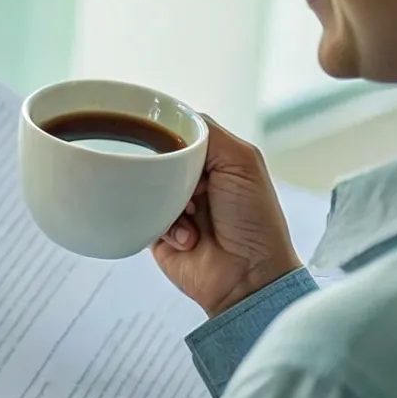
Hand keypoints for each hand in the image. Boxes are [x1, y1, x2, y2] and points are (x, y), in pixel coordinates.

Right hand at [152, 117, 302, 316]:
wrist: (247, 278)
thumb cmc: (255, 221)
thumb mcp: (241, 162)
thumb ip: (209, 133)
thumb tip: (174, 120)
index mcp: (217, 160)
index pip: (181, 134)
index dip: (169, 133)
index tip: (154, 133)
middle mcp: (195, 181)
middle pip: (158, 158)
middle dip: (165, 170)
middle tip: (185, 185)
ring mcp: (175, 207)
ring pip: (145, 187)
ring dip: (169, 202)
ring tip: (192, 216)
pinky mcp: (158, 232)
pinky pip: (141, 217)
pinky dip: (164, 226)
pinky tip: (188, 239)